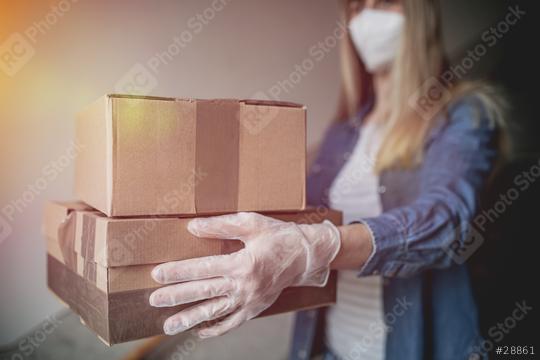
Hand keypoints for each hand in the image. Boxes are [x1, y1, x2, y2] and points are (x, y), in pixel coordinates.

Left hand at [148, 212, 340, 337]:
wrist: (305, 256)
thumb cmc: (278, 236)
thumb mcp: (252, 223)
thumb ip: (221, 225)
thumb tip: (192, 227)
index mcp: (243, 263)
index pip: (203, 268)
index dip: (179, 272)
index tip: (157, 274)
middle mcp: (244, 285)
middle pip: (204, 292)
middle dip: (177, 296)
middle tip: (154, 300)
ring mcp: (250, 301)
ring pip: (215, 313)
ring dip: (190, 319)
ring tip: (169, 326)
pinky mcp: (255, 309)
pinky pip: (232, 323)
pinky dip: (215, 329)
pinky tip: (199, 331)